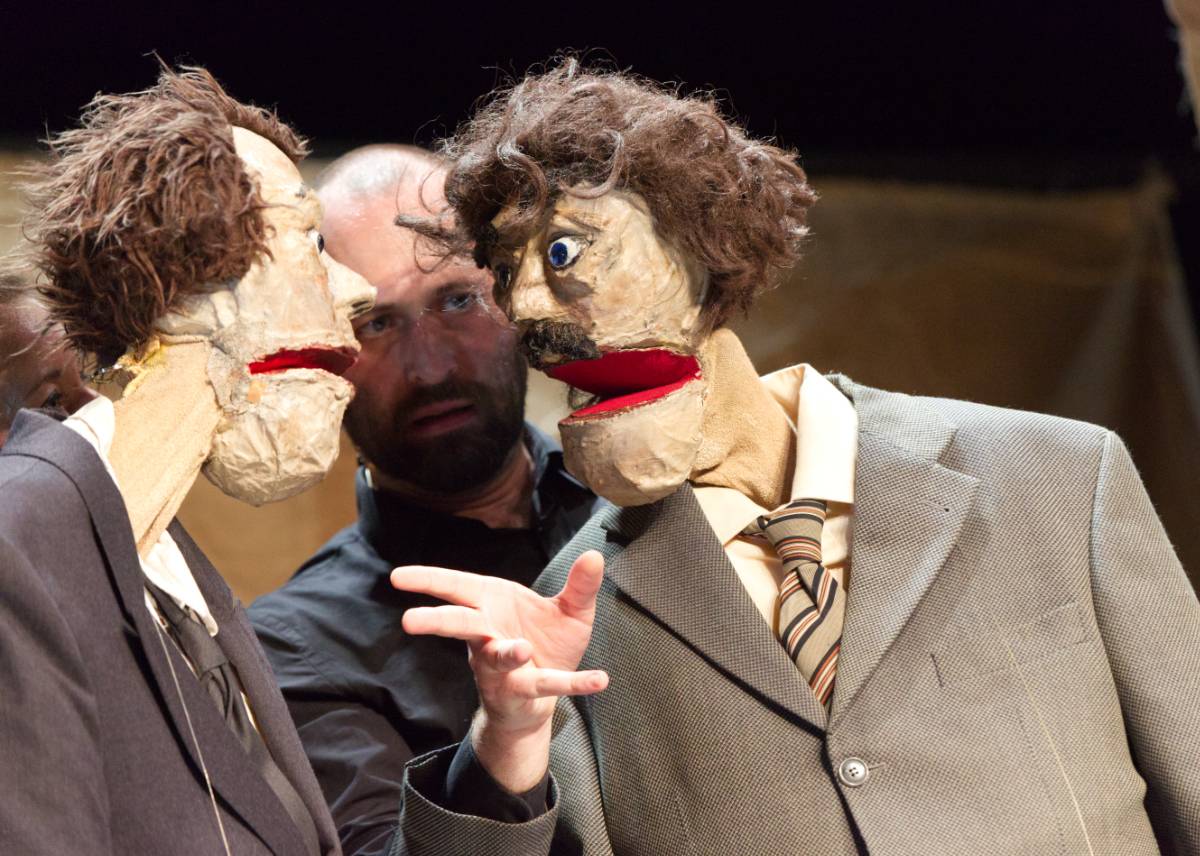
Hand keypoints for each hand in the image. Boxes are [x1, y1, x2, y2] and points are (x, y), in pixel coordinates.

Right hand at [391, 550, 608, 790]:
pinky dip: (575, 683)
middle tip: (410, 621)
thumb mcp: (569, 611)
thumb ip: (580, 586)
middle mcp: (490, 634)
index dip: (428, 580)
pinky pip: (549, 685)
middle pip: (460, 624)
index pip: (455, 588)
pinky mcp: (526, 689)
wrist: (548, 695)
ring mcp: (503, 665)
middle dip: (437, 622)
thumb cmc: (547, 644)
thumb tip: (594, 554)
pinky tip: (600, 679)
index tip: (396, 576)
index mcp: (493, 605)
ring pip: (496, 658)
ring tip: (519, 649)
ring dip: (506, 654)